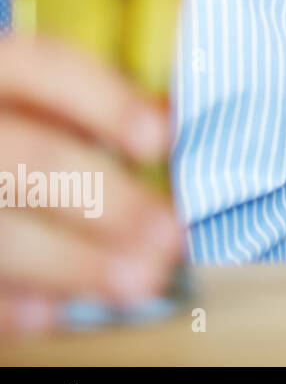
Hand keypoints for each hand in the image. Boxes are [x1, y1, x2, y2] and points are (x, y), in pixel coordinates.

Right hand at [0, 36, 183, 337]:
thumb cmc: (20, 129)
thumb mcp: (41, 101)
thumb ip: (93, 108)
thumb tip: (172, 120)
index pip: (41, 68)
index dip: (105, 102)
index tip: (161, 139)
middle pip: (31, 160)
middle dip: (108, 200)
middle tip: (170, 235)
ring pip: (2, 234)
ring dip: (75, 264)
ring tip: (140, 281)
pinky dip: (10, 304)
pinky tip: (56, 314)